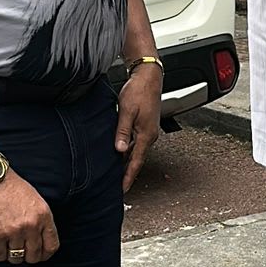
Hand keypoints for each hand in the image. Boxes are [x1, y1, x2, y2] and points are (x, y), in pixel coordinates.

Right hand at [0, 173, 58, 264]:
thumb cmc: (12, 188)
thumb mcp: (36, 201)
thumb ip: (41, 221)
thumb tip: (40, 243)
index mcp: (44, 216)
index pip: (51, 246)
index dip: (44, 255)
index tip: (38, 255)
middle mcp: (31, 225)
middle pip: (34, 256)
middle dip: (27, 256)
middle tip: (19, 250)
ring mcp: (14, 230)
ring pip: (16, 258)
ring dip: (10, 254)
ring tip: (5, 245)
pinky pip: (0, 255)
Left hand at [115, 64, 161, 191]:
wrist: (148, 77)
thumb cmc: (139, 91)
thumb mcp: (127, 111)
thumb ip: (122, 131)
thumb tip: (118, 150)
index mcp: (146, 135)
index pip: (136, 162)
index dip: (128, 177)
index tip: (123, 190)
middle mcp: (149, 135)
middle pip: (136, 160)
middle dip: (127, 173)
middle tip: (117, 186)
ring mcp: (148, 131)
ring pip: (135, 152)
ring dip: (126, 162)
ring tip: (116, 173)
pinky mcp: (144, 125)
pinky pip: (136, 143)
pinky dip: (128, 151)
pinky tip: (119, 152)